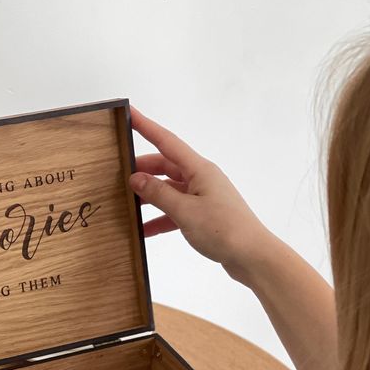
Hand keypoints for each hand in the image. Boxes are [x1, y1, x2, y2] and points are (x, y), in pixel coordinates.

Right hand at [129, 107, 273, 284]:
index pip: (167, 142)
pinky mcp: (204, 215)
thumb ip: (158, 194)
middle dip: (142, 169)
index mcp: (199, 170)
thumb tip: (136, 178)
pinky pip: (176, 211)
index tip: (130, 114)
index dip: (147, 127)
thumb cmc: (224, 229)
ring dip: (150, 197)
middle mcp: (201, 179)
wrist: (251, 256)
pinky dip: (160, 218)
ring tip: (127, 204)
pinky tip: (144, 230)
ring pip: (169, 190)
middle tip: (118, 174)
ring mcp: (203, 197)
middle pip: (166, 167)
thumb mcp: (185, 211)